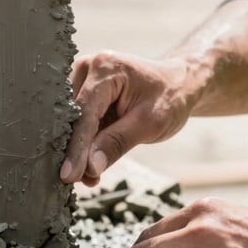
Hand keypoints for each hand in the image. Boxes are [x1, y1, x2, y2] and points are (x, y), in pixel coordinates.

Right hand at [61, 51, 195, 185]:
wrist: (179, 84)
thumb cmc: (170, 98)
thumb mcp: (150, 123)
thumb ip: (117, 142)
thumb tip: (89, 168)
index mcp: (106, 67)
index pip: (84, 113)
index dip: (76, 147)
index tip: (69, 176)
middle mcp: (89, 67)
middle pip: (71, 116)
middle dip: (74, 150)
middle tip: (79, 180)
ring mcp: (84, 77)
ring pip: (69, 121)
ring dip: (77, 150)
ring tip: (88, 175)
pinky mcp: (84, 91)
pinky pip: (76, 122)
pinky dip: (82, 144)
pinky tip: (90, 165)